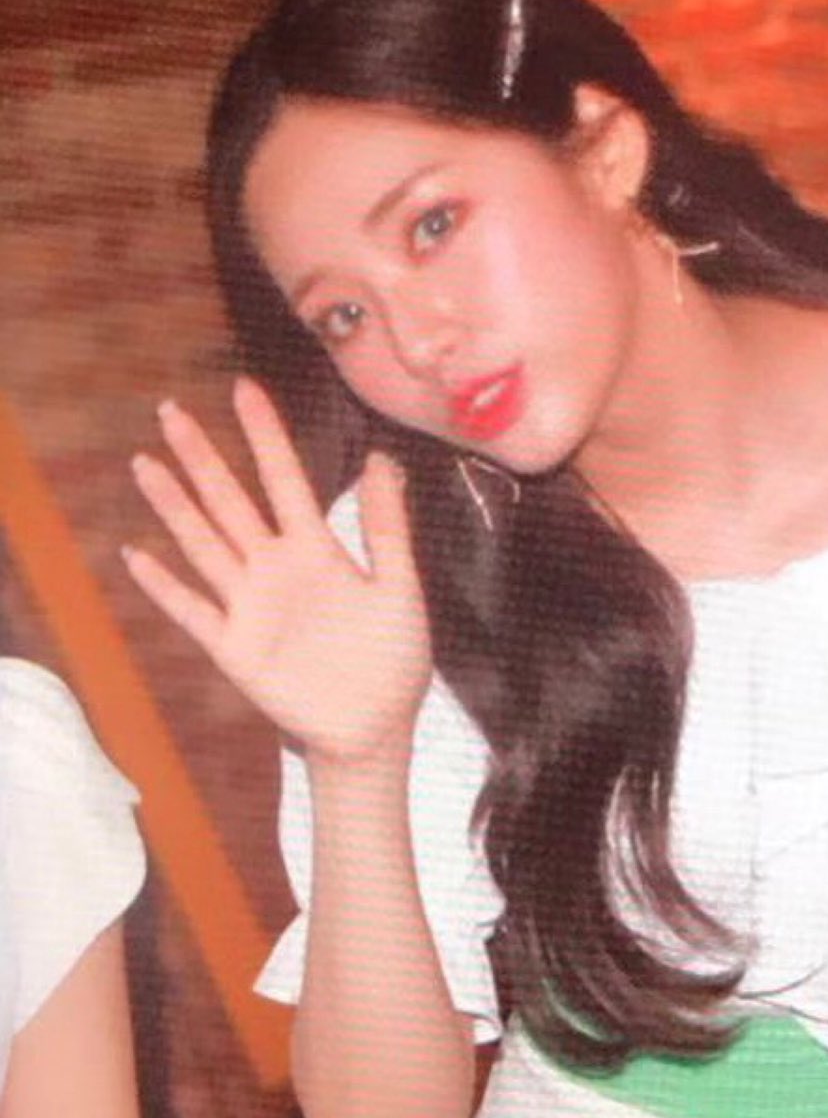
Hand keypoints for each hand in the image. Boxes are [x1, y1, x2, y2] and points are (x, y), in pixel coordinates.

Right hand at [125, 378, 433, 763]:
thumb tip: (382, 458)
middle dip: (202, 457)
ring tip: (144, 464)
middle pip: (230, 501)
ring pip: (203, 544)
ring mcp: (250, 606)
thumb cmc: (394, 660)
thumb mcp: (400, 587)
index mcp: (317, 549)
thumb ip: (386, 526)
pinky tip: (135, 554)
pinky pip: (192, 610)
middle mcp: (275, 568)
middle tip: (170, 410)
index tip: (244, 388)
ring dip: (173, 506)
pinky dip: (163, 585)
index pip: (284, 479)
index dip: (265, 435)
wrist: (376, 728)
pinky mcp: (234, 647)